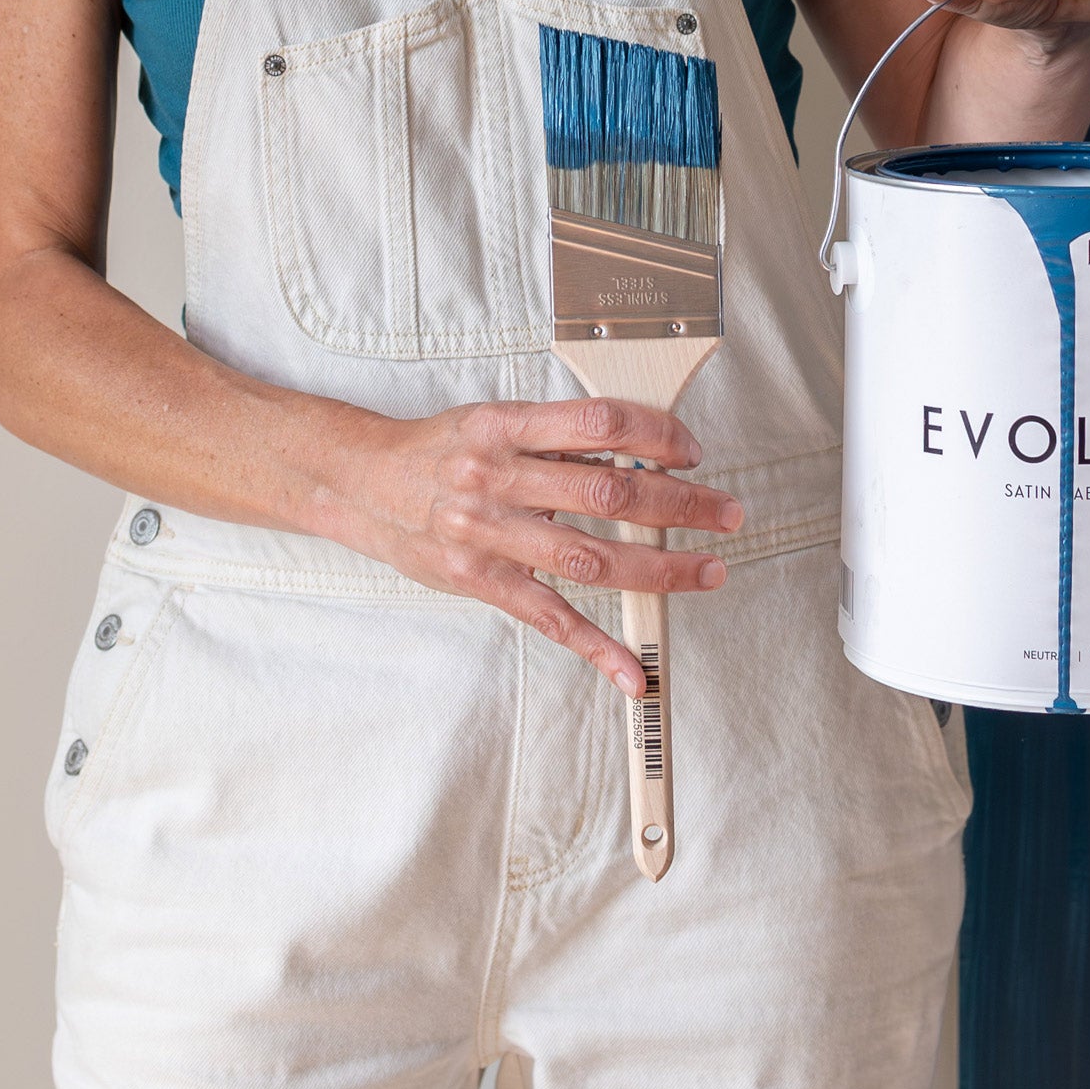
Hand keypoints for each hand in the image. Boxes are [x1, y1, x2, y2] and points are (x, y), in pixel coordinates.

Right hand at [325, 395, 742, 697]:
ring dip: (660, 567)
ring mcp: (489, 535)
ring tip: (708, 570)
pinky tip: (632, 670)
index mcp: (506, 426)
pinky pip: (549, 619)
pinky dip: (596, 647)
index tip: (691, 451)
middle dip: (680, 503)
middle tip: (727, 513)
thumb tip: (636, 452)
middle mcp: (497, 478)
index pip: (599, 422)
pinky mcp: (482, 582)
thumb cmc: (437, 449)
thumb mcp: (492, 419)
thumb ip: (554, 436)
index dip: (655, 434)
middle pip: (608, 491)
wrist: (362, 483)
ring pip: (591, 557)